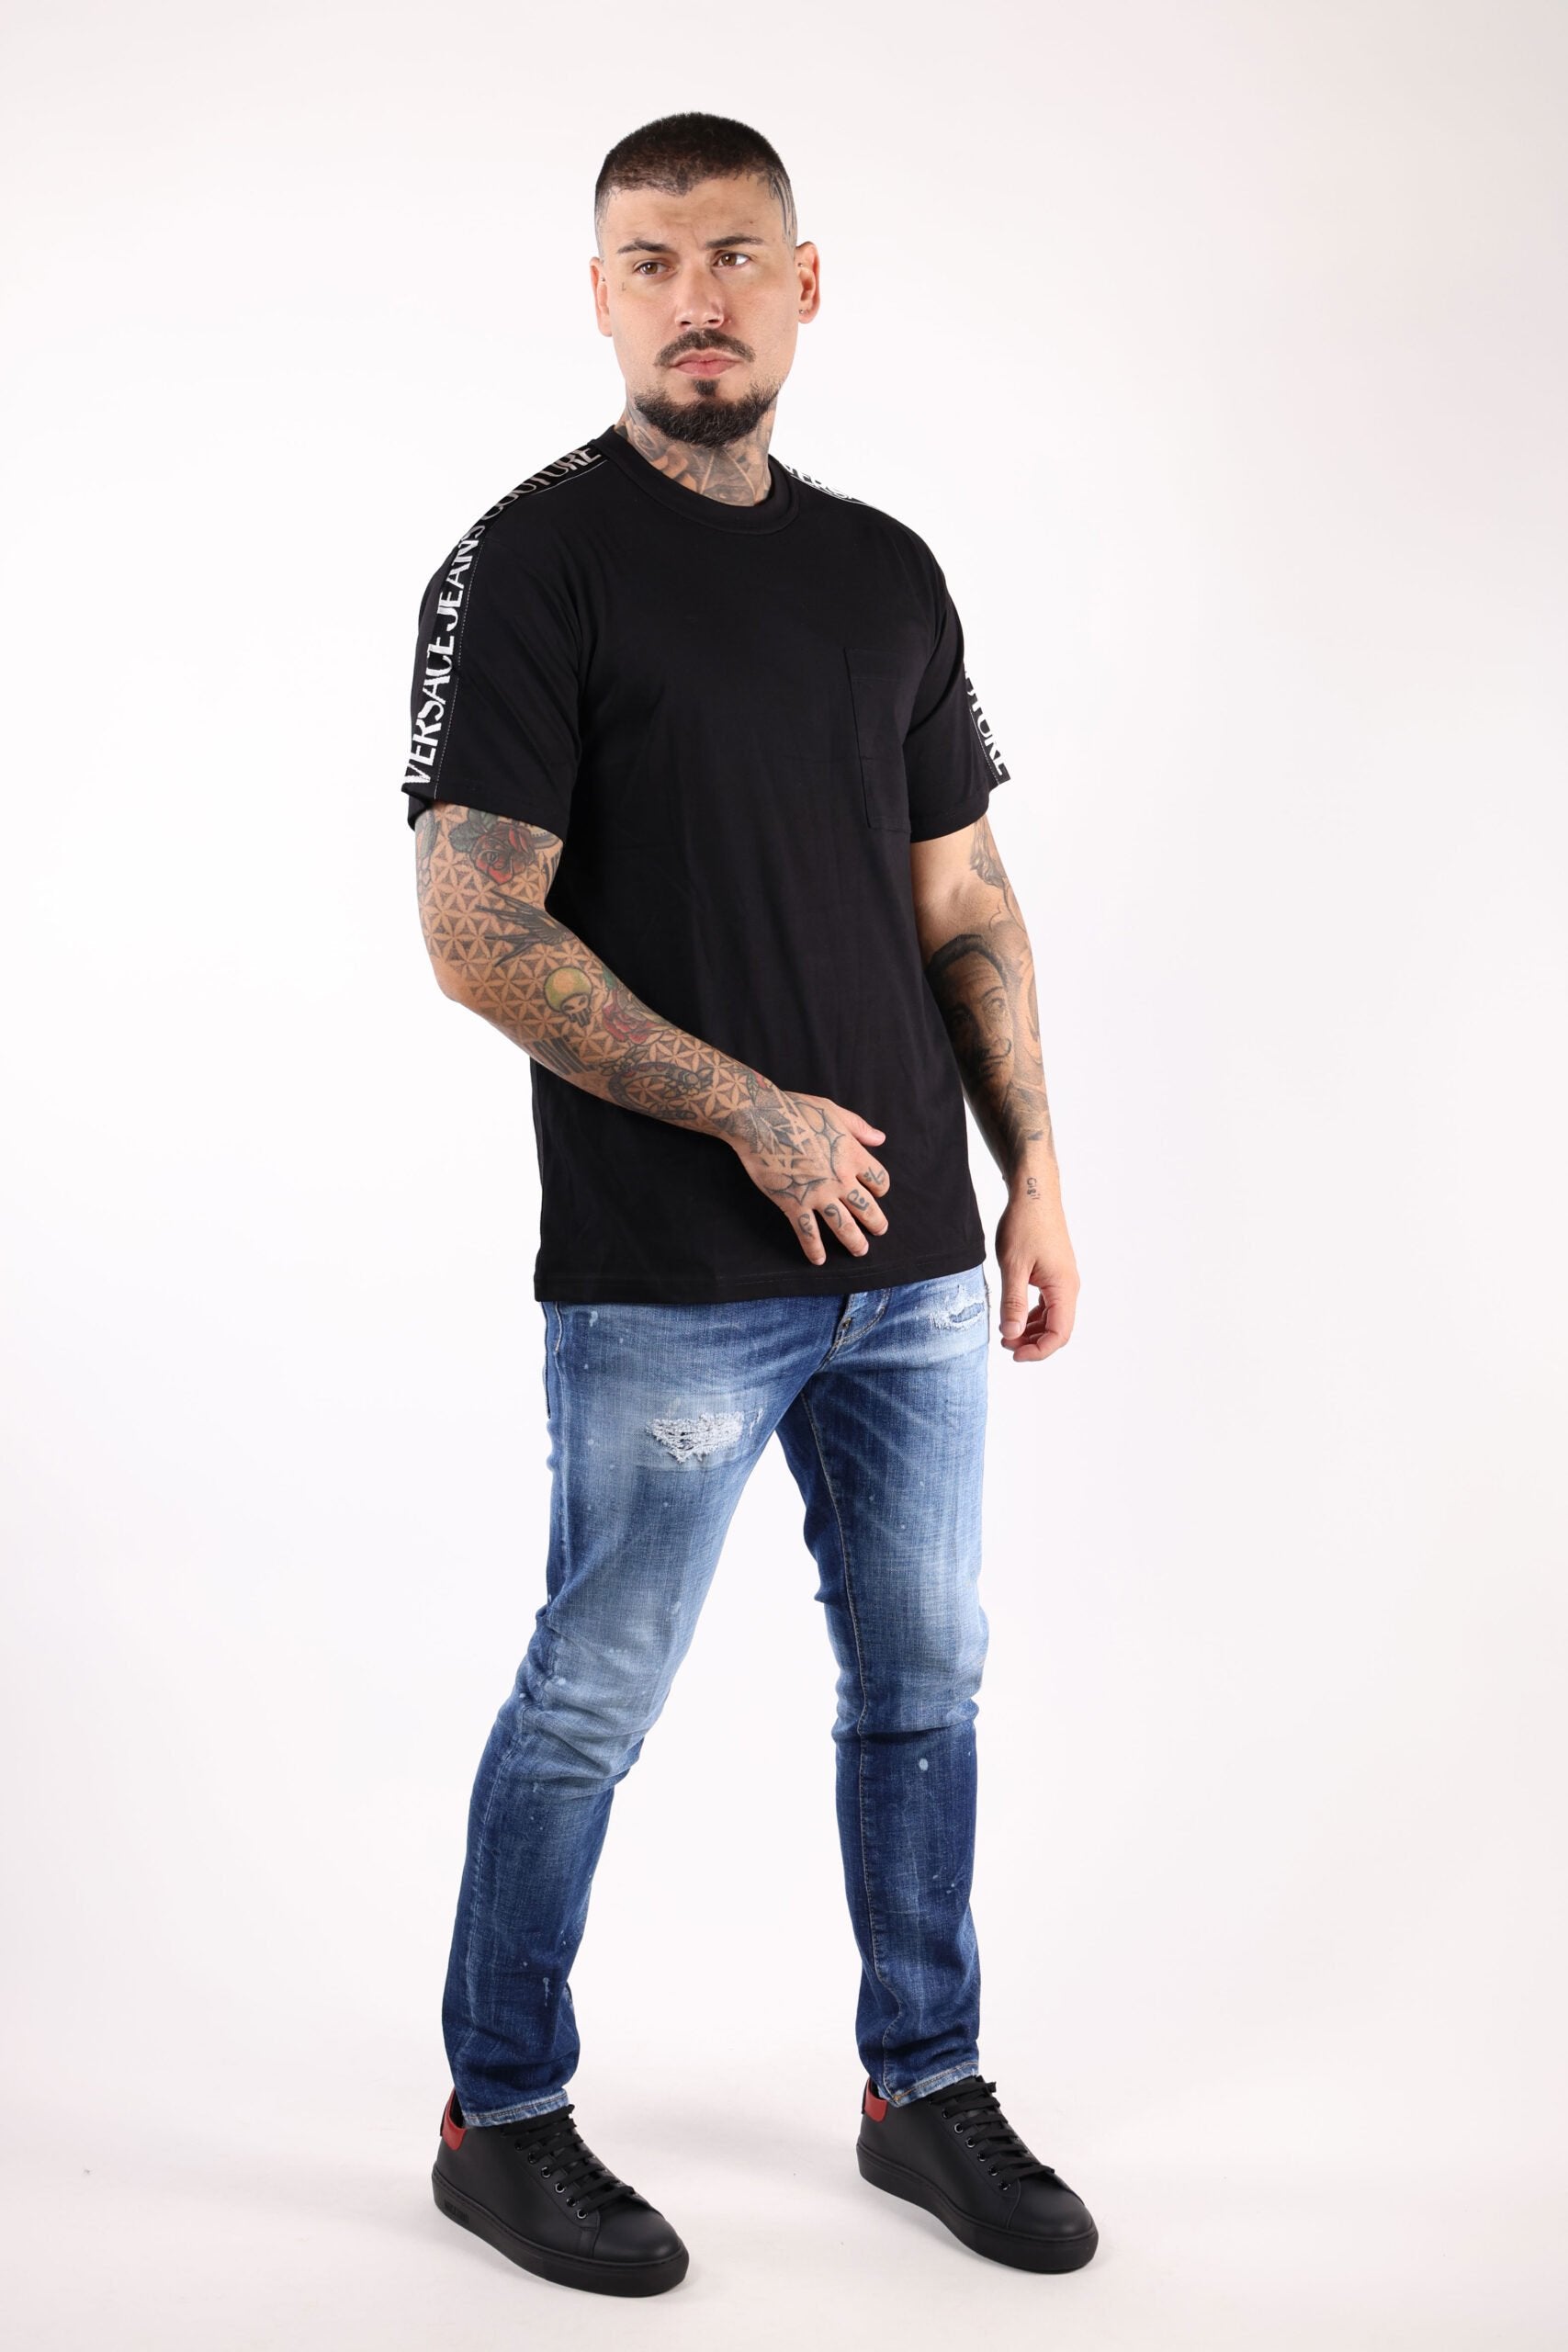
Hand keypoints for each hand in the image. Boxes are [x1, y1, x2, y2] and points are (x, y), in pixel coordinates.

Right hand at [730, 1088, 890, 1263]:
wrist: (762, 1121)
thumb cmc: (796, 1111)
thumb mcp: (833, 1111)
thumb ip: (859, 1127)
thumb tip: (881, 1138)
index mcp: (853, 1155)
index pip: (879, 1180)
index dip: (881, 1189)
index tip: (877, 1194)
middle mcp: (840, 1179)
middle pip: (867, 1208)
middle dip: (876, 1223)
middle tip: (879, 1230)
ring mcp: (817, 1194)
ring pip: (843, 1226)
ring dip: (854, 1242)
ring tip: (861, 1251)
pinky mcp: (793, 1204)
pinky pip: (808, 1233)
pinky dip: (814, 1249)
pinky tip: (819, 1260)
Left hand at [995, 1189, 1078, 1359]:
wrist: (1033, 1195)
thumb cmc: (1024, 1225)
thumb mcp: (1012, 1266)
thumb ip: (1012, 1302)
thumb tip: (1011, 1334)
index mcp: (1063, 1287)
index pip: (1059, 1333)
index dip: (1038, 1351)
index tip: (1014, 1354)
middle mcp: (1069, 1287)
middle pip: (1058, 1329)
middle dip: (1032, 1343)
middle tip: (1004, 1343)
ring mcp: (1063, 1280)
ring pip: (1052, 1318)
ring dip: (1031, 1330)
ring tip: (1005, 1332)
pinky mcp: (1055, 1274)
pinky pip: (1048, 1304)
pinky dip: (1032, 1315)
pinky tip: (1012, 1316)